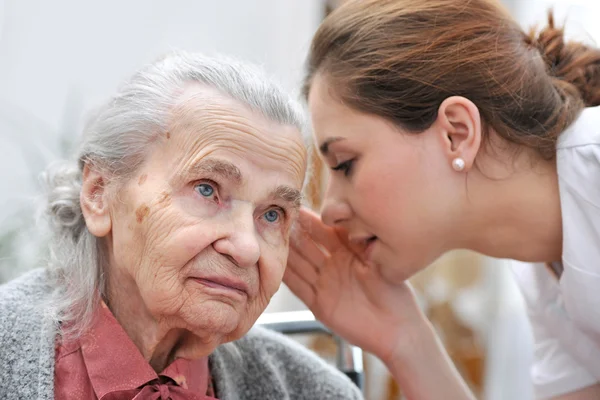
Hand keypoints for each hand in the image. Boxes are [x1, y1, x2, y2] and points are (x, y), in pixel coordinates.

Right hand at [284, 207, 425, 362]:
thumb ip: (359, 243)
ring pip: (300, 265)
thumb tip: (346, 217)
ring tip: (268, 238)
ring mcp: (325, 285)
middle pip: (308, 246)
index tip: (295, 207)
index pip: (325, 232)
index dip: (311, 220)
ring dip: (286, 253)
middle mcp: (334, 266)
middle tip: (274, 219)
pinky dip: (286, 278)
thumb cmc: (395, 294)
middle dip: (293, 233)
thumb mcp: (378, 263)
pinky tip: (273, 266)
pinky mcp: (320, 305)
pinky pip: (299, 288)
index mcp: (349, 253)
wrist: (396, 330)